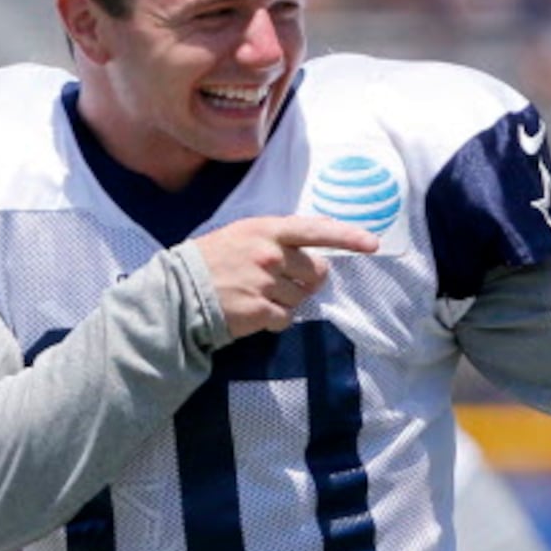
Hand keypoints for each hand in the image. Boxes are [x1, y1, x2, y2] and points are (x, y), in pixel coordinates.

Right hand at [192, 215, 381, 337]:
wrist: (178, 292)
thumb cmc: (211, 261)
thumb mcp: (242, 235)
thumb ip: (277, 240)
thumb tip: (313, 256)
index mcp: (267, 230)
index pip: (316, 230)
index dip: (348, 236)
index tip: (372, 243)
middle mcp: (270, 253)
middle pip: (316, 272)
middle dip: (306, 281)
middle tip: (279, 284)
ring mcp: (265, 283)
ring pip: (301, 299)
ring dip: (285, 302)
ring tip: (255, 296)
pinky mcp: (259, 310)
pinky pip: (285, 319)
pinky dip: (273, 321)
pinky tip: (252, 313)